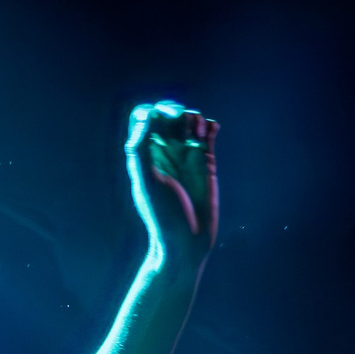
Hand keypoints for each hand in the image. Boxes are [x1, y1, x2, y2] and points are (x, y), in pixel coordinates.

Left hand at [126, 102, 220, 273]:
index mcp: (145, 155)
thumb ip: (141, 150)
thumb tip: (147, 116)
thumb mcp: (147, 182)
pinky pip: (208, 136)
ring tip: (201, 131)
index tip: (165, 120)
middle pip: (169, 116)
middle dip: (177, 112)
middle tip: (184, 122)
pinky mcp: (205, 163)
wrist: (187, 241)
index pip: (144, 118)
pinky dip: (211, 127)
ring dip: (195, 118)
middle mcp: (165, 153)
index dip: (154, 112)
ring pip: (190, 123)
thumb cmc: (163, 215)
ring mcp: (186, 157)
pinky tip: (212, 130)